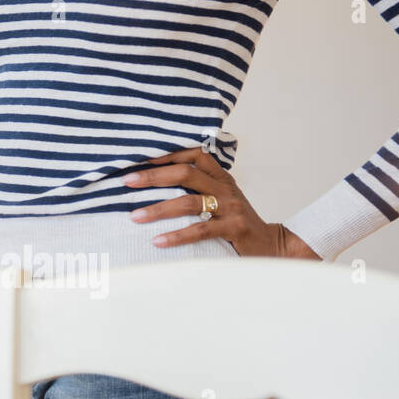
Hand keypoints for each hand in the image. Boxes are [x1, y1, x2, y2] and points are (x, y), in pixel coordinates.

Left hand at [124, 145, 318, 258]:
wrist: (271, 244)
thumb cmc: (235, 219)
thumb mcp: (220, 197)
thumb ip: (196, 186)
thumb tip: (152, 179)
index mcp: (220, 177)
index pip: (194, 154)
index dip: (168, 154)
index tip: (140, 158)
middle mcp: (225, 188)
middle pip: (185, 174)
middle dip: (153, 176)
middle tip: (127, 181)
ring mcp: (231, 208)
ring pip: (188, 203)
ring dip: (158, 209)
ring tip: (134, 216)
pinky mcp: (234, 229)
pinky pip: (200, 230)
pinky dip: (176, 236)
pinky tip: (157, 241)